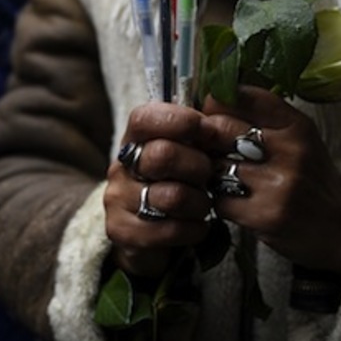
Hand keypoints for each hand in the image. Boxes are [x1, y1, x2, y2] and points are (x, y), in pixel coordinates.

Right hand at [104, 102, 213, 277]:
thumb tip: (224, 105)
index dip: (180, 120)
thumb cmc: (176, 183)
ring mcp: (116, 198)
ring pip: (173, 196)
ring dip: (200, 202)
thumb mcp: (185, 152)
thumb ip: (198, 132)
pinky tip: (197, 226)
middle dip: (199, 166)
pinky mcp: (120, 231)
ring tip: (204, 204)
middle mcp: (119, 166)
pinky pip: (171, 229)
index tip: (207, 131)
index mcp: (134, 138)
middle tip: (209, 176)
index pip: (145, 118)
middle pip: (163, 155)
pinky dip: (194, 229)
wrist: (149, 235)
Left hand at [200, 86, 340, 272]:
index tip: (211, 113)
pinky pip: (219, 200)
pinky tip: (233, 202)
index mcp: (297, 126)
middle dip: (205, 138)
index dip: (217, 103)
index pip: (242, 96)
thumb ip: (262, 120)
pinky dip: (220, 201)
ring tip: (221, 177)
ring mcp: (277, 184)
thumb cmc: (311, 181)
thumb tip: (210, 103)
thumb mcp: (299, 141)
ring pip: (214, 165)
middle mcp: (289, 150)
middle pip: (219, 128)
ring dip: (209, 172)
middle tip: (206, 148)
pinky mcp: (265, 215)